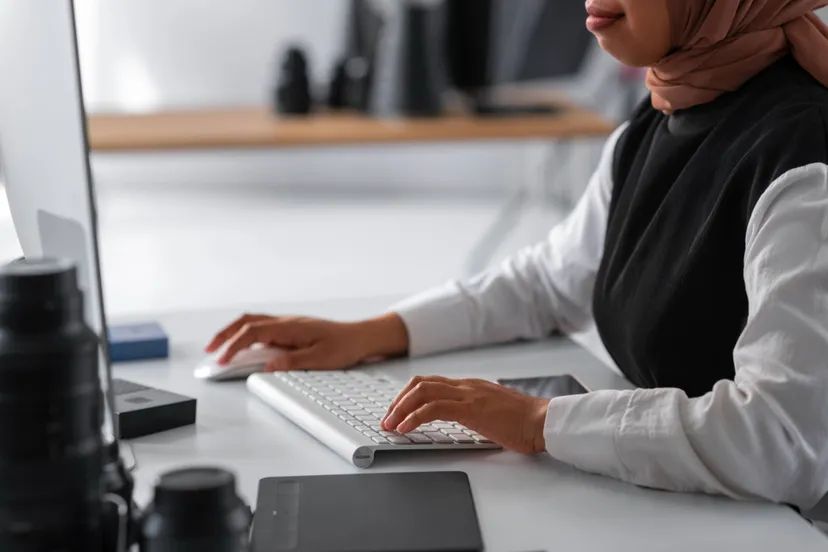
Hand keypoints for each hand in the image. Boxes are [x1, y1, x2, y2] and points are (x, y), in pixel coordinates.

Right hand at [205, 313, 408, 371]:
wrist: (361, 337)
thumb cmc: (344, 346)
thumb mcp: (321, 358)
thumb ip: (293, 361)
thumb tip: (268, 365)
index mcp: (290, 327)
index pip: (253, 332)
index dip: (234, 346)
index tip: (222, 360)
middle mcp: (286, 322)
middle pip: (247, 322)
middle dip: (225, 335)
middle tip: (210, 351)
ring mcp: (288, 324)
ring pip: (253, 323)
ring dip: (234, 333)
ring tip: (221, 349)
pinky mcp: (291, 330)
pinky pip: (263, 328)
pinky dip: (247, 335)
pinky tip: (245, 348)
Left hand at [382, 376, 550, 454]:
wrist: (542, 421)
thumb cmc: (523, 421)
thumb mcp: (492, 413)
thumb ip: (474, 412)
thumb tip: (460, 422)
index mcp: (470, 387)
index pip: (430, 383)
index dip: (408, 397)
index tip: (396, 413)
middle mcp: (465, 386)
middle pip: (420, 383)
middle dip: (398, 401)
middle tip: (387, 420)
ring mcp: (468, 395)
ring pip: (422, 392)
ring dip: (400, 409)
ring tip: (390, 425)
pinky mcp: (470, 409)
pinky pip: (433, 408)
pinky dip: (414, 417)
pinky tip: (405, 428)